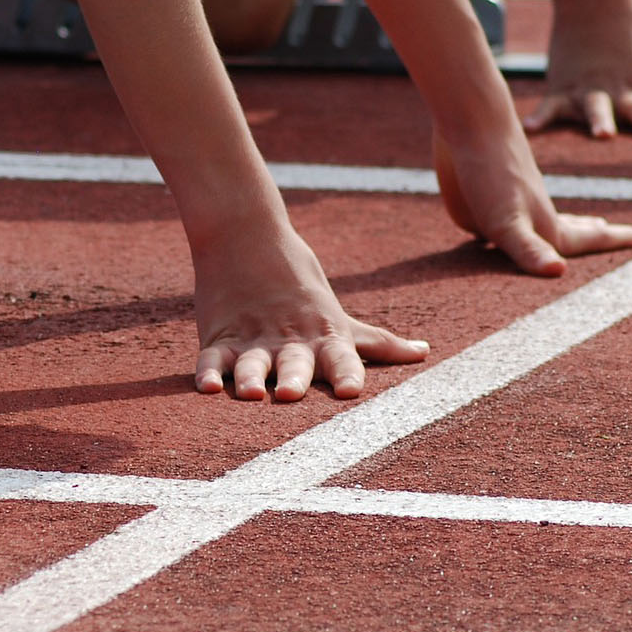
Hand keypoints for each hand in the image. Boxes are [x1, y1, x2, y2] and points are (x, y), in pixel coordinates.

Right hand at [192, 227, 428, 401]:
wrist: (247, 236)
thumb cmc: (301, 285)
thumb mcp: (340, 317)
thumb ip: (379, 344)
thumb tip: (424, 352)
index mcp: (323, 337)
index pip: (341, 357)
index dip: (347, 374)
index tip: (352, 392)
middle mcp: (289, 341)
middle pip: (293, 363)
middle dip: (294, 379)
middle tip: (291, 394)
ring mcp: (253, 340)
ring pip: (251, 363)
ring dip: (251, 379)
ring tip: (250, 393)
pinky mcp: (219, 337)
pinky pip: (211, 358)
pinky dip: (207, 372)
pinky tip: (206, 387)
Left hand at [434, 129, 631, 274]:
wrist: (470, 119)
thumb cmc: (490, 174)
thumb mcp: (507, 222)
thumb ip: (529, 250)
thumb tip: (557, 270)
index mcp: (544, 226)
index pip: (586, 239)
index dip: (613, 240)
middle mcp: (531, 214)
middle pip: (569, 230)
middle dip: (592, 235)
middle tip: (611, 230)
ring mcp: (510, 201)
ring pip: (543, 220)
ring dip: (563, 224)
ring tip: (579, 222)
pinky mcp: (483, 191)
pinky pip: (506, 213)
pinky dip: (515, 219)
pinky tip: (505, 220)